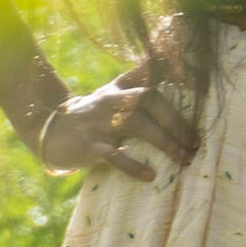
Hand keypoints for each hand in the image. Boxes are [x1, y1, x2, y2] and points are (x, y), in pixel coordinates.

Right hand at [33, 48, 195, 178]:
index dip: (171, 71)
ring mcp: (98, 122)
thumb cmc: (92, 118)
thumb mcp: (112, 98)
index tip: (196, 79)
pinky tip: (151, 175)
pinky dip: (133, 166)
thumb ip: (138, 91)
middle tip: (195, 142)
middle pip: (146, 99)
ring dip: (164, 142)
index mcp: (118, 89)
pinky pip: (113, 155)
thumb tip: (175, 81)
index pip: (146, 73)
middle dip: (175, 120)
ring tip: (184, 158)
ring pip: (135, 124)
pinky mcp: (88, 146)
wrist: (49, 132)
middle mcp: (109, 100)